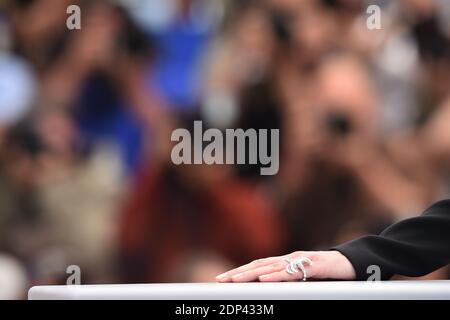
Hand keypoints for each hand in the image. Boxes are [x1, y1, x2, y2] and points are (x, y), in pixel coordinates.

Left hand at [216, 251, 355, 281]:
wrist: (354, 262)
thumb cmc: (328, 272)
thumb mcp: (304, 279)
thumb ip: (287, 282)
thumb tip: (267, 289)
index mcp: (286, 262)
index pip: (258, 266)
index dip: (240, 271)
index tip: (223, 279)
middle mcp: (289, 259)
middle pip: (259, 265)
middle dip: (238, 273)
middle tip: (220, 280)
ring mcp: (301, 260)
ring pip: (271, 267)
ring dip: (250, 274)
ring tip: (234, 280)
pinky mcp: (313, 265)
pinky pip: (292, 271)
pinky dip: (276, 275)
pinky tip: (263, 280)